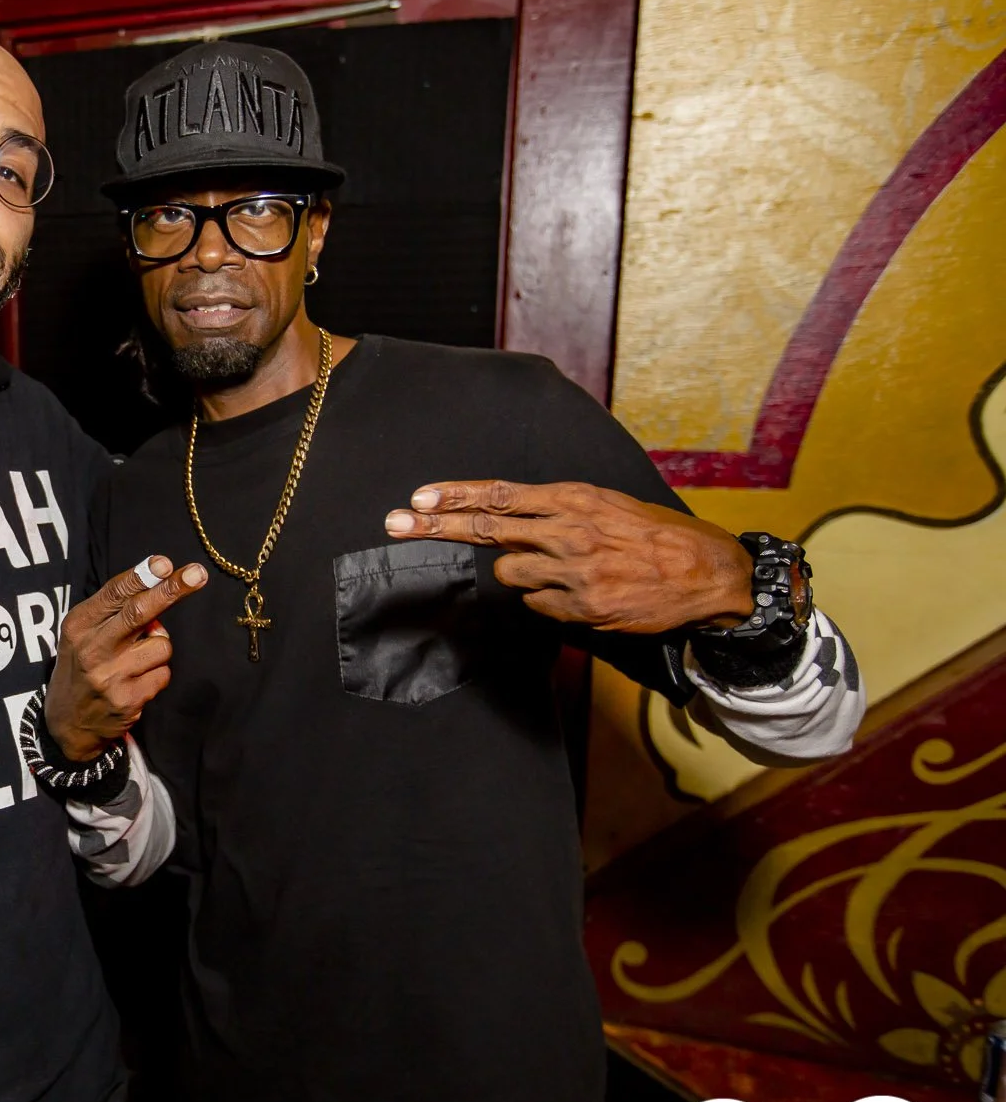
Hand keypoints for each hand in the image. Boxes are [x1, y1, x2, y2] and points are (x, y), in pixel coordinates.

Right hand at [47, 556, 208, 760]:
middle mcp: (91, 649)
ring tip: (136, 661)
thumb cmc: (83, 665)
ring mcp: (110, 677)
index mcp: (78, 626)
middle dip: (171, 591)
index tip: (165, 563)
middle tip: (198, 574)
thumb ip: (115, 612)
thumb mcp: (84, 633)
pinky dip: (157, 675)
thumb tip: (160, 591)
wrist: (67, 723)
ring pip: (162, 646)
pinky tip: (137, 682)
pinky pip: (163, 674)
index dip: (142, 576)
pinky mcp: (127, 701)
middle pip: (139, 613)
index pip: (114, 594)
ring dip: (158, 649)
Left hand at [383, 480, 753, 633]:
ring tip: (562, 570)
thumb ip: (558, 510)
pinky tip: (580, 593)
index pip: (502, 495)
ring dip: (519, 573)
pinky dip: (547, 600)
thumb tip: (508, 515)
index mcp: (575, 499)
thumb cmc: (656, 534)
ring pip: (510, 573)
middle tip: (394, 524)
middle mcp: (568, 531)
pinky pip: (538, 604)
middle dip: (436, 527)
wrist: (706, 573)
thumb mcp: (608, 504)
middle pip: (486, 528)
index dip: (456, 497)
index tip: (419, 498)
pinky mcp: (581, 606)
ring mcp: (572, 570)